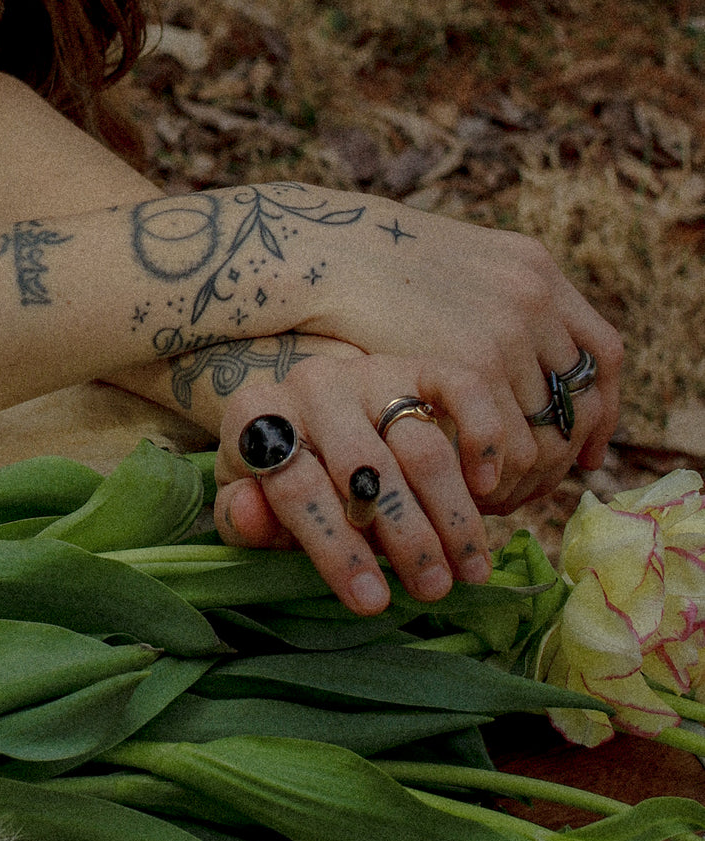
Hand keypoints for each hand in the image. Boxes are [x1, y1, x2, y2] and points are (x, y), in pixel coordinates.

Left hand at [212, 353, 508, 615]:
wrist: (312, 422)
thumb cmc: (279, 480)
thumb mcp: (251, 507)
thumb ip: (243, 519)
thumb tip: (249, 513)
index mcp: (255, 417)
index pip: (296, 488)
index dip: (335, 550)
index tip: (371, 601)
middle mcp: (311, 385)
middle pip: (366, 470)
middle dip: (405, 539)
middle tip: (432, 590)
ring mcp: (368, 372)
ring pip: (421, 446)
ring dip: (452, 515)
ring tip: (469, 570)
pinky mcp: (418, 366)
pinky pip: (462, 391)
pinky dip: (483, 439)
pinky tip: (489, 490)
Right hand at [303, 201, 621, 513]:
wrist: (329, 254)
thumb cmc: (370, 271)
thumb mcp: (449, 270)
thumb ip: (488, 305)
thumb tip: (509, 361)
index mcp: (536, 269)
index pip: (601, 353)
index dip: (601, 407)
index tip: (586, 449)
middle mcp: (536, 297)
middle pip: (581, 396)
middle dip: (567, 450)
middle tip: (542, 484)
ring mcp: (510, 328)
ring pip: (548, 426)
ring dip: (530, 471)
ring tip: (504, 496)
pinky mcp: (473, 361)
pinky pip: (509, 439)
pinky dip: (496, 472)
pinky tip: (477, 487)